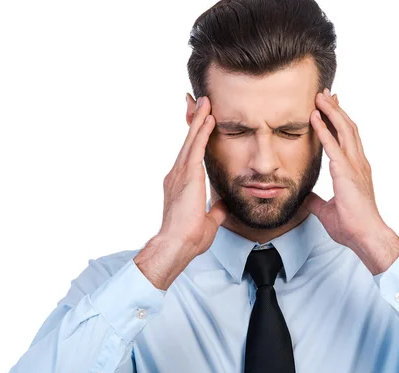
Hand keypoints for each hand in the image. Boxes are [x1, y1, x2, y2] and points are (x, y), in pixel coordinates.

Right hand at [135, 96, 228, 289]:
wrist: (176, 244)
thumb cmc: (188, 237)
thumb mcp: (208, 221)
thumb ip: (215, 210)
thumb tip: (222, 206)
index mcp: (181, 184)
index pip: (190, 155)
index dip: (195, 139)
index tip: (200, 123)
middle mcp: (177, 175)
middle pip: (188, 142)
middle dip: (195, 121)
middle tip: (201, 102)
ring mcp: (180, 173)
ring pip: (191, 140)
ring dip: (199, 120)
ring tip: (206, 102)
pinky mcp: (187, 175)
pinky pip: (196, 148)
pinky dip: (202, 132)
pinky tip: (209, 118)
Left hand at [304, 89, 398, 273]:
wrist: (366, 236)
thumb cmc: (352, 227)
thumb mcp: (328, 211)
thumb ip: (317, 201)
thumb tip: (306, 198)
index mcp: (356, 170)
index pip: (347, 139)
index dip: (338, 122)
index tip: (331, 108)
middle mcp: (358, 163)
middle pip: (348, 128)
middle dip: (336, 109)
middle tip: (326, 93)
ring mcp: (354, 165)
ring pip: (344, 129)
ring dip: (331, 111)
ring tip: (320, 96)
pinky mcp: (346, 171)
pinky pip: (332, 145)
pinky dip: (323, 128)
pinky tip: (314, 116)